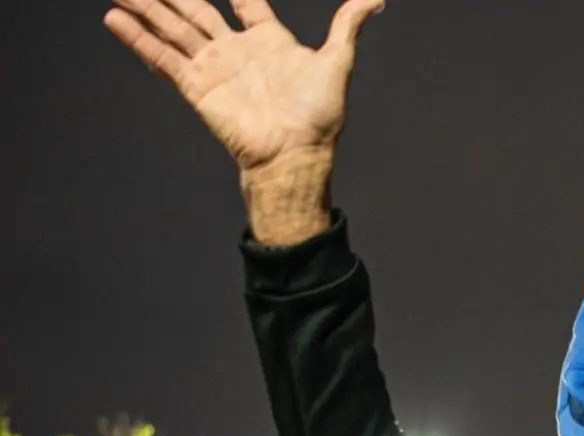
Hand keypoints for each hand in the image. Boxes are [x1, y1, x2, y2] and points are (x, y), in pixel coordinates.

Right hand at [103, 0, 384, 171]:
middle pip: (197, 11)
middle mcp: (237, 52)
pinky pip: (162, 57)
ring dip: (147, 9)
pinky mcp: (196, 86)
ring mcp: (214, 68)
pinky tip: (116, 20)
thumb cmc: (318, 115)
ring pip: (174, 28)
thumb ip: (348, 24)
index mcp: (270, 41)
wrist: (294, 153)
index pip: (245, 3)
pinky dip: (139, 39)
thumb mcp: (337, 60)